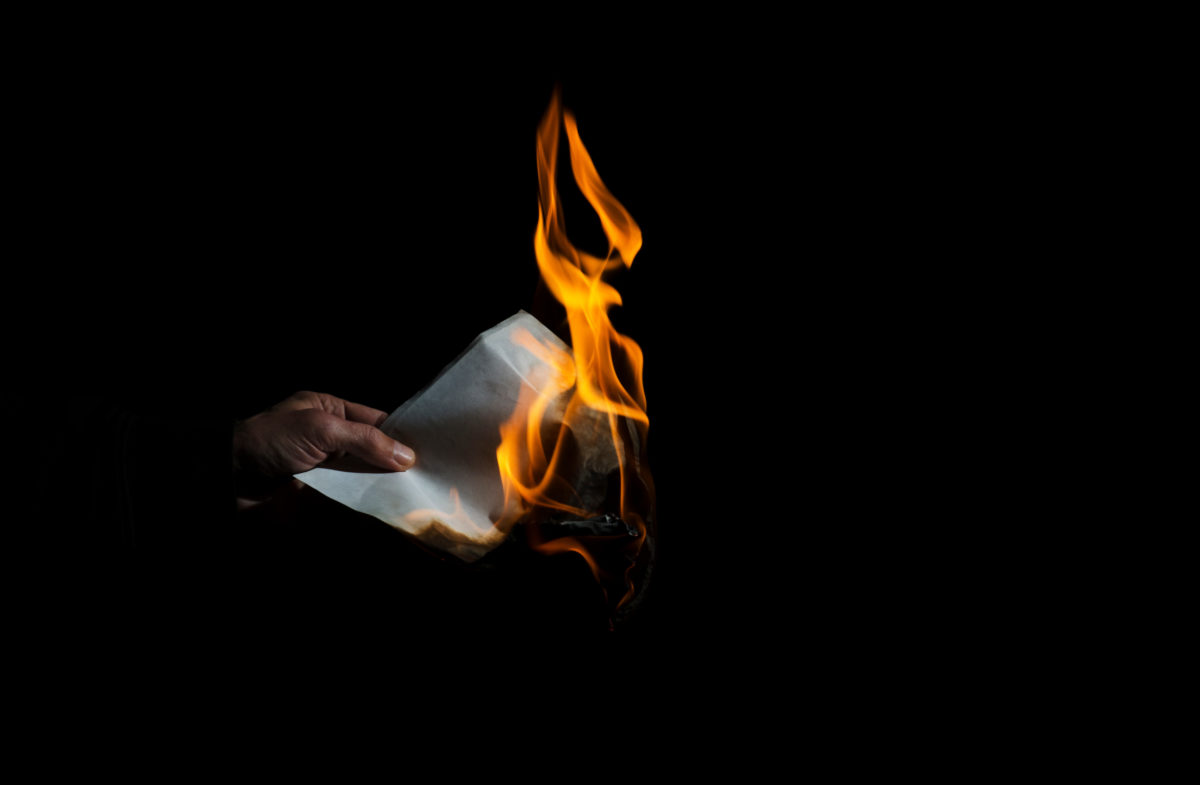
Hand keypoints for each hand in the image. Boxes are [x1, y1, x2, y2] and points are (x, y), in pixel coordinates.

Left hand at [233, 391, 413, 503]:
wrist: (227, 478)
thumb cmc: (270, 441)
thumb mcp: (321, 429)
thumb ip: (365, 440)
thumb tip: (407, 456)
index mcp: (329, 410)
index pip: (376, 420)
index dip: (400, 435)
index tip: (428, 450)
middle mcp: (328, 438)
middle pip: (371, 451)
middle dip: (394, 464)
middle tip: (426, 479)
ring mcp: (322, 468)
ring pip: (362, 477)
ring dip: (381, 488)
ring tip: (413, 498)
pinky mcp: (316, 494)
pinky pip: (347, 498)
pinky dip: (363, 504)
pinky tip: (385, 510)